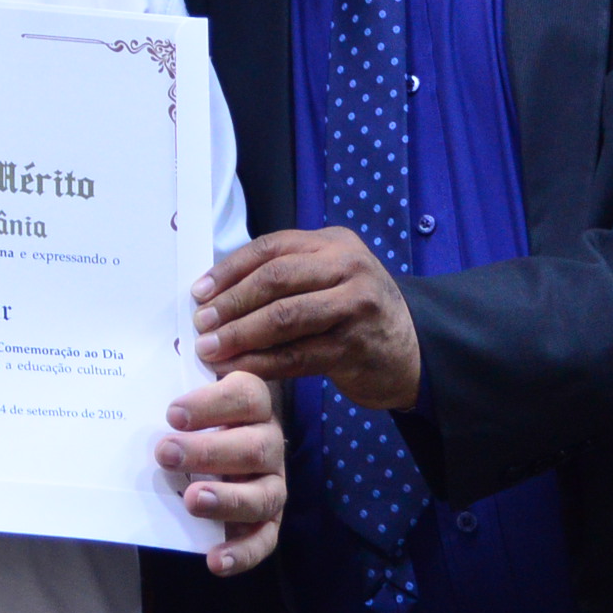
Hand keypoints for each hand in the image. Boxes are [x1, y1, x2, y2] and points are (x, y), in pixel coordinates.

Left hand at [157, 370, 286, 574]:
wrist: (204, 446)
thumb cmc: (192, 415)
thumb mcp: (186, 391)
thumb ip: (175, 377)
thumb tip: (150, 374)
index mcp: (253, 403)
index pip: (245, 396)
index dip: (211, 404)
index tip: (171, 413)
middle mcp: (269, 442)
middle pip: (254, 446)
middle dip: (209, 452)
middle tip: (165, 453)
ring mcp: (271, 483)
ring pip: (264, 494)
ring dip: (228, 499)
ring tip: (193, 500)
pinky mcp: (267, 520)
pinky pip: (264, 539)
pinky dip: (242, 553)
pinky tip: (214, 561)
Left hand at [191, 227, 420, 409]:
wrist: (412, 350)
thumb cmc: (355, 312)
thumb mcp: (328, 278)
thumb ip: (285, 276)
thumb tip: (215, 293)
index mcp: (334, 243)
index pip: (271, 248)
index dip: (230, 269)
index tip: (199, 292)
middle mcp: (348, 267)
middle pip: (275, 279)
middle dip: (231, 303)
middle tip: (201, 324)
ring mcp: (355, 306)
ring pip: (284, 317)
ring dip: (241, 335)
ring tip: (211, 349)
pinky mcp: (355, 346)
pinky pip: (297, 355)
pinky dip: (262, 363)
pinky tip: (238, 369)